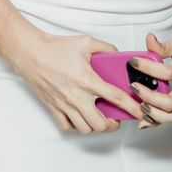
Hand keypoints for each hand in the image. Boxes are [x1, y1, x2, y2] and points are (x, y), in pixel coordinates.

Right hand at [6, 30, 143, 134]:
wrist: (31, 53)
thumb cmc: (56, 48)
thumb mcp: (86, 42)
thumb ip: (106, 48)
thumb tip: (117, 55)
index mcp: (88, 80)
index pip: (116, 98)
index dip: (132, 107)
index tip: (140, 111)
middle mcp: (77, 97)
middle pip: (100, 123)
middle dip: (113, 124)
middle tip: (117, 117)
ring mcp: (64, 105)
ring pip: (85, 129)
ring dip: (95, 126)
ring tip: (100, 118)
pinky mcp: (53, 108)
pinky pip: (67, 127)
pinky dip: (76, 126)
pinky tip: (80, 117)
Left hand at [129, 30, 171, 128]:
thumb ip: (163, 46)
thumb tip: (149, 41)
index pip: (168, 73)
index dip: (148, 68)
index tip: (134, 62)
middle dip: (150, 98)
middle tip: (135, 87)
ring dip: (155, 115)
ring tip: (140, 106)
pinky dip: (159, 121)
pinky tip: (144, 120)